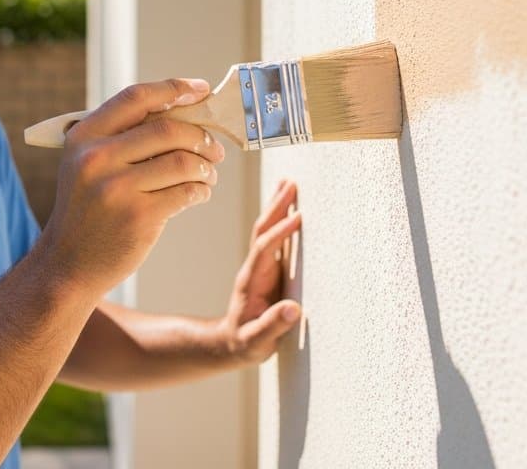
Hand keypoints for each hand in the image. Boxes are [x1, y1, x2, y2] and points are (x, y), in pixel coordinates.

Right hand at [41, 78, 227, 296]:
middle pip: (168, 129)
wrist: (68, 263)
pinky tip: (198, 193)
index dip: (173, 88)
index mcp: (84, 136)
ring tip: (208, 174)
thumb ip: (122, 137)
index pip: (136, 98)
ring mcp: (117, 188)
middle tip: (214, 148)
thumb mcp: (86, 164)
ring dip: (206, 166)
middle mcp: (97, 158)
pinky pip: (186, 192)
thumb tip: (182, 112)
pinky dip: (201, 190)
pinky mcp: (139, 217)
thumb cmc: (87, 209)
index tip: (200, 89)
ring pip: (183, 162)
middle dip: (201, 136)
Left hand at [214, 178, 302, 362]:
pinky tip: (290, 208)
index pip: (264, 250)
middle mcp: (255, 268)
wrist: (229, 343)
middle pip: (263, 230)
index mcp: (252, 281)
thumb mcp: (256, 342)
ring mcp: (261, 266)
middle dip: (276, 207)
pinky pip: (275, 238)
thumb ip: (272, 326)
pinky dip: (281, 219)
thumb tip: (293, 310)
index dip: (280, 233)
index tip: (297, 217)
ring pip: (267, 230)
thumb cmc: (245, 344)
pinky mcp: (268, 269)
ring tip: (289, 183)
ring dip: (277, 206)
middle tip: (291, 183)